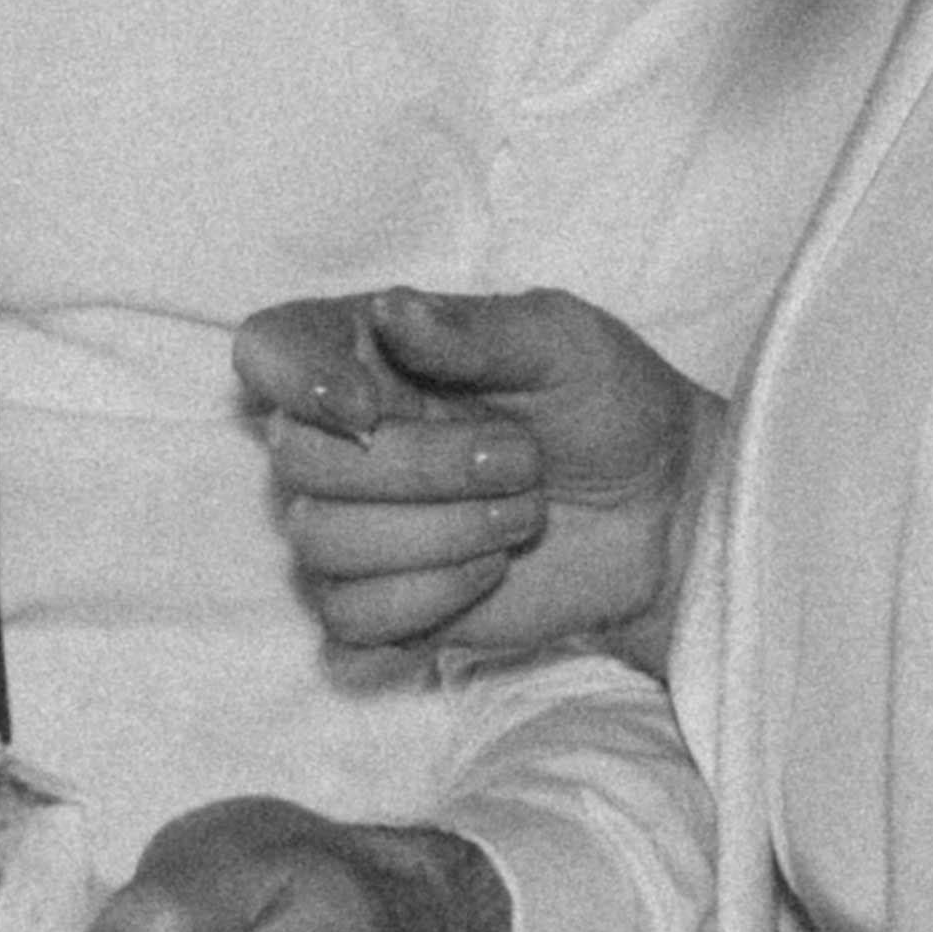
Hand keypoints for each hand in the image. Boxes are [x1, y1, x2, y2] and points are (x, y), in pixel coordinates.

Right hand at [238, 285, 711, 661]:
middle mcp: (344, 439)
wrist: (665, 510)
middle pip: (298, 463)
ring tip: (522, 516)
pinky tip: (488, 574)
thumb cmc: (609, 404)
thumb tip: (390, 308)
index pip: (267, 351)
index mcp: (369, 353)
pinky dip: (425, 604)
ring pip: (320, 547)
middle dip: (420, 470)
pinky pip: (348, 623)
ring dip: (439, 538)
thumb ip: (472, 329)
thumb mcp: (562, 341)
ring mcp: (357, 527)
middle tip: (522, 461)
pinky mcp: (383, 606)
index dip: (295, 381)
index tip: (368, 407)